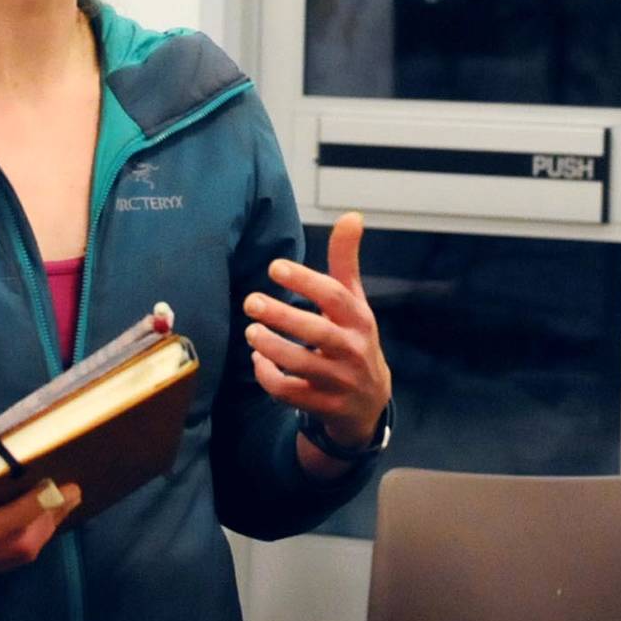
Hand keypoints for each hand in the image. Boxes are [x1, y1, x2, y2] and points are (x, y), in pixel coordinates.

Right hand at [0, 439, 80, 586]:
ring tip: (62, 501)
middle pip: (17, 547)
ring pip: (18, 556)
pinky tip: (39, 517)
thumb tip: (27, 446)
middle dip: (49, 518)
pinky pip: (9, 560)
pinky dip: (28, 538)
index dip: (32, 508)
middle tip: (72, 490)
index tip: (58, 484)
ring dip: (44, 529)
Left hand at [244, 211, 392, 455]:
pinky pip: (290, 393)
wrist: (369, 402)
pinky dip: (269, 377)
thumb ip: (346, 261)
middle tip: (251, 301)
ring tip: (251, 332)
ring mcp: (339, 381)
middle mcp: (353, 350)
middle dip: (282, 316)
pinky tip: (257, 360)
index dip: (305, 281)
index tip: (274, 267)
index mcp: (359, 320)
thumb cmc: (353, 339)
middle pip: (317, 333)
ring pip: (301, 365)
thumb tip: (352, 215)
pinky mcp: (324, 406)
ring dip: (271, 348)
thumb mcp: (354, 303)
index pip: (335, 296)